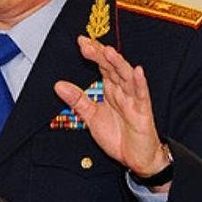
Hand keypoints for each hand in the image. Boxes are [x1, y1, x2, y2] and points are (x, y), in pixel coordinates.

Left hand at [54, 36, 169, 177]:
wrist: (136, 159)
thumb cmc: (118, 136)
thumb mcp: (91, 117)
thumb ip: (78, 101)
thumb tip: (58, 85)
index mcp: (111, 90)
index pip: (102, 66)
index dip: (93, 54)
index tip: (81, 41)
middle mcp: (123, 91)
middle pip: (112, 68)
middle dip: (101, 55)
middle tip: (87, 44)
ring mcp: (134, 100)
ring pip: (126, 77)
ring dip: (118, 64)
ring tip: (108, 52)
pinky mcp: (143, 112)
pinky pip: (142, 95)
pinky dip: (140, 83)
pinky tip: (137, 71)